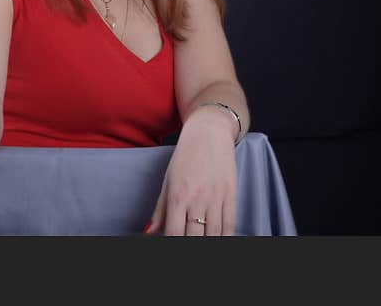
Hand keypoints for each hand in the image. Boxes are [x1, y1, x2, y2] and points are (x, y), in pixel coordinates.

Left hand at [143, 110, 237, 235]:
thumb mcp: (168, 180)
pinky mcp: (231, 194)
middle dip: (191, 245)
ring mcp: (216, 197)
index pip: (173, 233)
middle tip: (188, 247)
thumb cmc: (185, 156)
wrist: (209, 132)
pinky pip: (230, 223)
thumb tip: (149, 232)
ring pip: (214, 234)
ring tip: (203, 246)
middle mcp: (196, 198)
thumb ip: (160, 209)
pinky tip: (220, 240)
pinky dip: (226, 236)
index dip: (172, 246)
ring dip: (209, 244)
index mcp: (177, 195)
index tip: (172, 248)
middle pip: (195, 237)